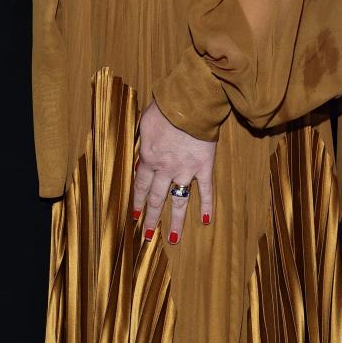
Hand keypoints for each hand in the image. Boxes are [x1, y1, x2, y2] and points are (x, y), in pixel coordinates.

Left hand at [132, 100, 214, 245]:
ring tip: (173, 239)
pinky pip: (206, 190)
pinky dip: (207, 206)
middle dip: (150, 218)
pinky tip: (205, 221)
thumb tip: (140, 148)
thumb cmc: (165, 108)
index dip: (137, 200)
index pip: (140, 184)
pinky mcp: (204, 166)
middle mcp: (165, 168)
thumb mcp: (145, 121)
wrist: (190, 103)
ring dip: (175, 221)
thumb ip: (142, 139)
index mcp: (149, 157)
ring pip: (179, 200)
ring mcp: (186, 170)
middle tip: (147, 236)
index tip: (134, 215)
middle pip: (156, 198)